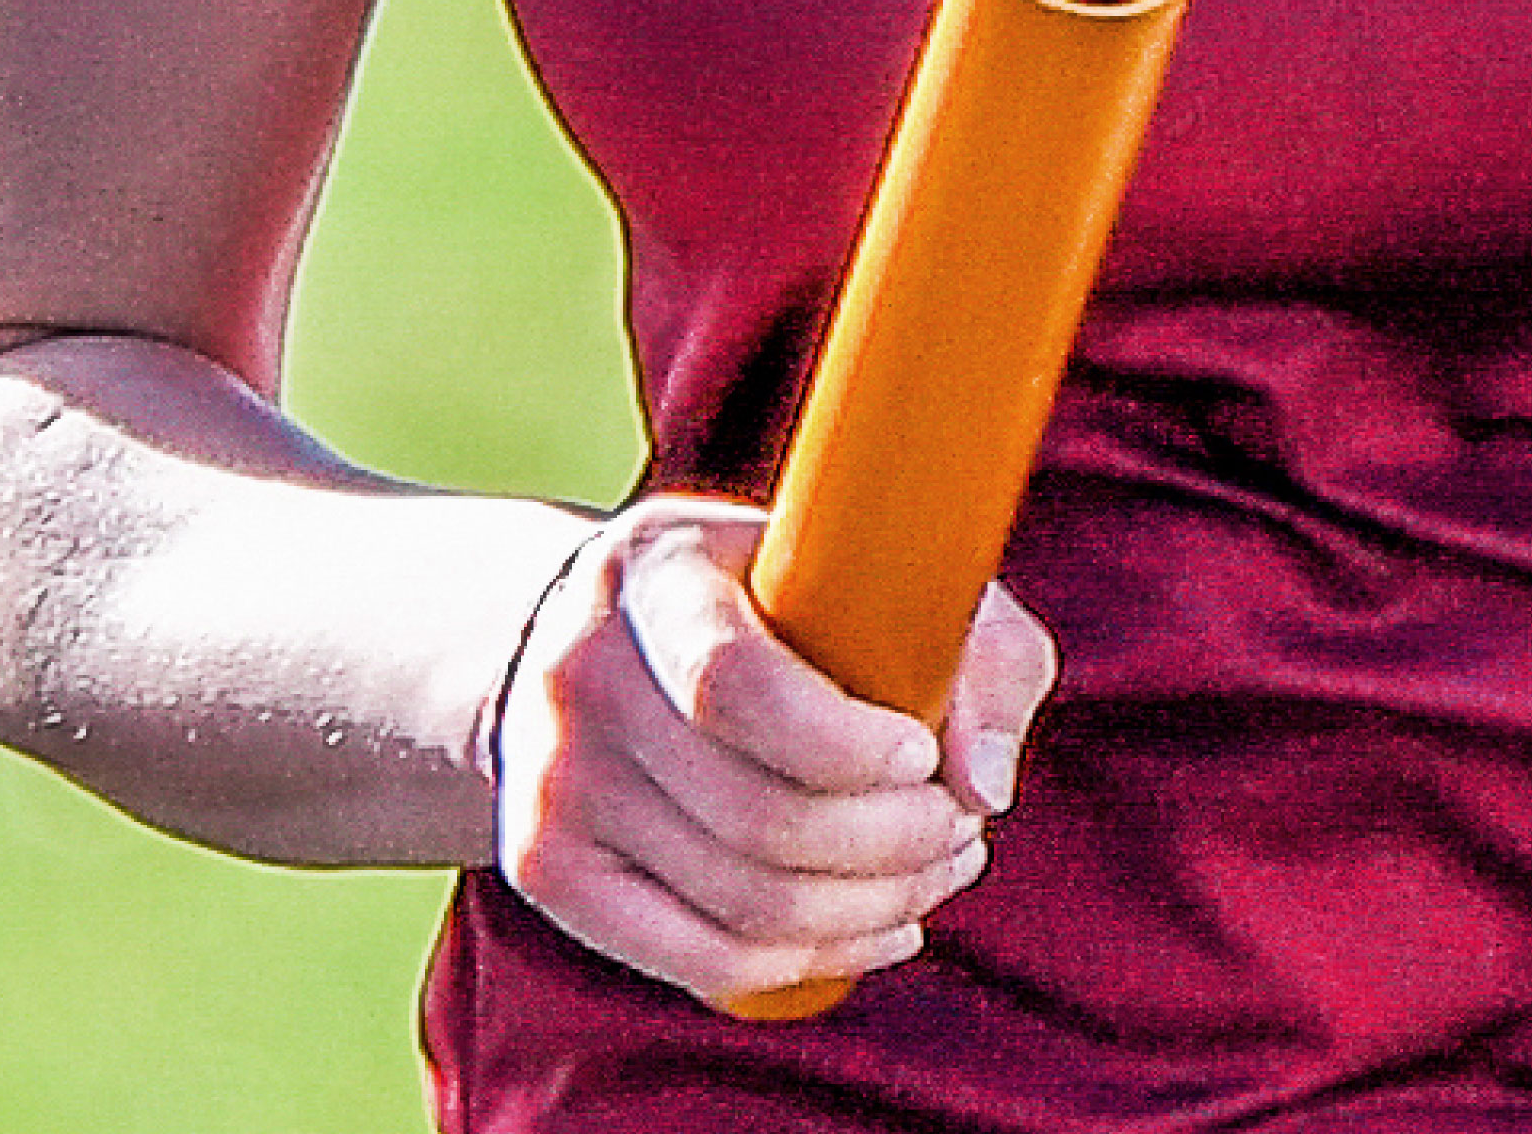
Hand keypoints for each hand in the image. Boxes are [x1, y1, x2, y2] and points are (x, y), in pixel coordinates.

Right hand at [485, 498, 1060, 1007]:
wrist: (605, 634)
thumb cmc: (792, 600)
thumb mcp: (891, 577)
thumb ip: (975, 655)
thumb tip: (985, 785)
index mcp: (658, 570)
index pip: (734, 685)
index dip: (845, 745)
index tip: (920, 752)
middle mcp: (583, 673)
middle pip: (755, 816)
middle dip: (896, 842)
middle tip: (959, 826)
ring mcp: (553, 779)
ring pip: (743, 901)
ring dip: (875, 905)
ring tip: (937, 868)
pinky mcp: (547, 866)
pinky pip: (699, 957)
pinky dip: (813, 961)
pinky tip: (881, 927)